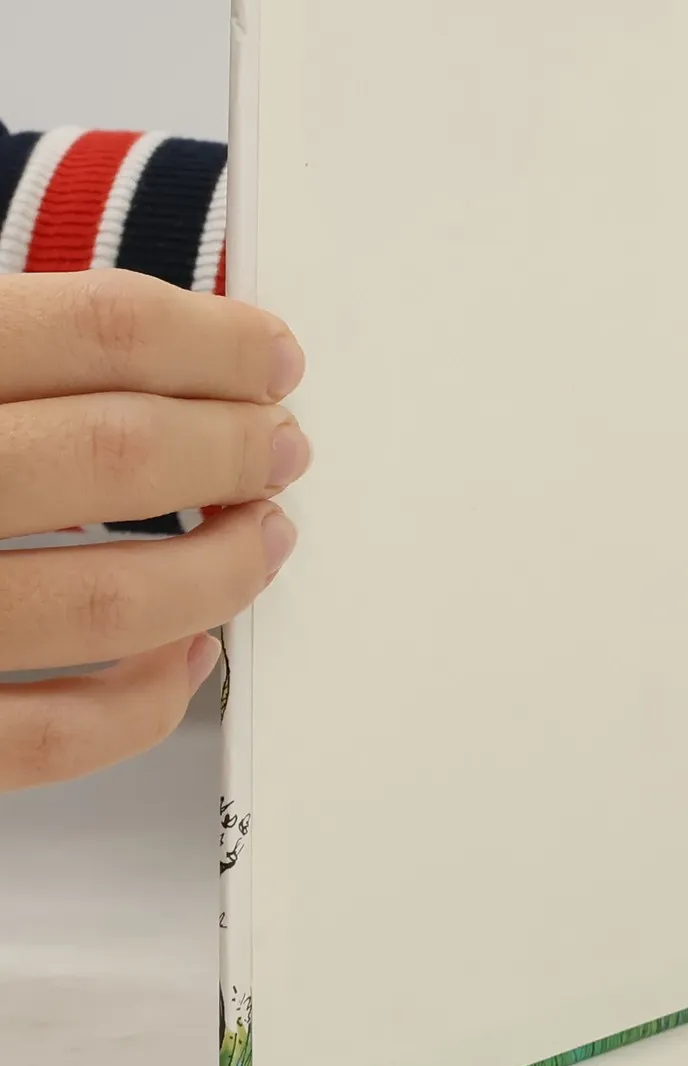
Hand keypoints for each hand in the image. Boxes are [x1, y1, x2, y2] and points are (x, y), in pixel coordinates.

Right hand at [0, 271, 308, 790]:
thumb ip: (7, 338)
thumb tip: (182, 342)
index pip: (97, 328)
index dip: (216, 341)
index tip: (275, 357)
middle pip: (122, 455)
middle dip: (238, 448)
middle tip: (282, 446)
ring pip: (111, 602)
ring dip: (223, 570)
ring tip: (264, 539)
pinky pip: (47, 737)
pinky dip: (144, 704)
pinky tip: (187, 657)